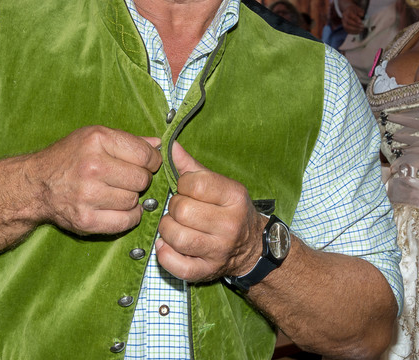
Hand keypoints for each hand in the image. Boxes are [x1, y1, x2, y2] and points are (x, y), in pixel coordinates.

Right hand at [29, 126, 161, 235]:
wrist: (36, 185)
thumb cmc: (68, 158)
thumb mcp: (93, 137)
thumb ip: (127, 140)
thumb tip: (159, 145)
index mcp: (97, 140)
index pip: (144, 154)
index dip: (152, 161)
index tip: (148, 164)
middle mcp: (92, 166)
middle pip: (142, 179)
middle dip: (141, 180)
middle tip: (129, 179)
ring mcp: (88, 195)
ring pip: (134, 200)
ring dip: (132, 198)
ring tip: (117, 192)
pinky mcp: (86, 220)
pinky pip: (126, 221)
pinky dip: (129, 216)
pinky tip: (119, 208)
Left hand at [155, 142, 262, 282]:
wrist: (253, 247)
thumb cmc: (229, 210)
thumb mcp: (219, 184)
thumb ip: (191, 166)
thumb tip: (169, 146)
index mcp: (234, 197)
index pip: (195, 184)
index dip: (183, 185)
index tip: (186, 189)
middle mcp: (230, 225)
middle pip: (182, 211)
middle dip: (174, 208)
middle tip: (180, 210)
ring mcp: (219, 251)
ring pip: (176, 237)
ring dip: (167, 230)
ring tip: (174, 226)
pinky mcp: (207, 271)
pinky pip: (177, 265)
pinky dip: (165, 254)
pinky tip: (168, 245)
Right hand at [341, 3, 365, 34]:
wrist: (348, 11)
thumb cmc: (354, 10)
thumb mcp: (358, 9)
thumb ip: (360, 12)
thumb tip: (362, 15)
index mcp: (348, 11)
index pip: (351, 15)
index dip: (356, 19)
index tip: (361, 22)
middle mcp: (344, 16)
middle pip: (348, 22)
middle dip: (356, 25)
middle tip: (362, 27)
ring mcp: (343, 22)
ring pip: (347, 27)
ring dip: (354, 29)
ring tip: (361, 30)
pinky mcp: (344, 26)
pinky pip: (347, 30)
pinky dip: (353, 32)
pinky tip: (358, 32)